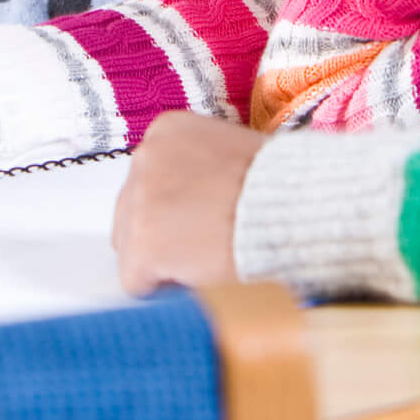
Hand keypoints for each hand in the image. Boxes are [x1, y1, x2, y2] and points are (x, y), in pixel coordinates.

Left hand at [113, 113, 265, 293]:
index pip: (149, 180)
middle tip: (203, 242)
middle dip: (161, 232)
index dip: (175, 208)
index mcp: (166, 131)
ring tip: (203, 256)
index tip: (202, 217)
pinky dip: (162, 288)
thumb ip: (200, 169)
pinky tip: (196, 274)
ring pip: (129, 246)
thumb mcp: (233, 152)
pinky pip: (135, 280)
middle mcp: (144, 157)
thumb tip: (189, 202)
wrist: (290, 207)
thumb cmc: (277, 185)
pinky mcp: (142, 243)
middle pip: (131, 211)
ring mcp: (139, 200)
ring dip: (160, 258)